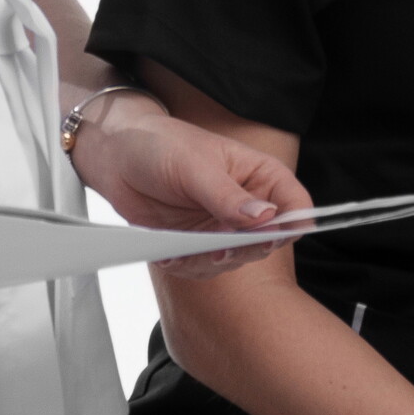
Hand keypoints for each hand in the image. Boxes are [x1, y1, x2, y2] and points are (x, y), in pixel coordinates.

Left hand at [69, 98, 310, 280]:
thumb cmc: (160, 145)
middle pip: (269, 241)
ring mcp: (223, 226)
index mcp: (260, 175)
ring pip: (236, 260)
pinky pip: (204, 268)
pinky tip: (169, 256)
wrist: (117, 157)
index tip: (274, 236)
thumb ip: (227, 196)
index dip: (293, 223)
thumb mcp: (194, 167)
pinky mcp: (198, 243)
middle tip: (219, 247)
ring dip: (212, 262)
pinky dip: (188, 267)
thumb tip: (266, 218)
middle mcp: (247, 205)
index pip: (296, 204)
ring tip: (185, 252)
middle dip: (244, 249)